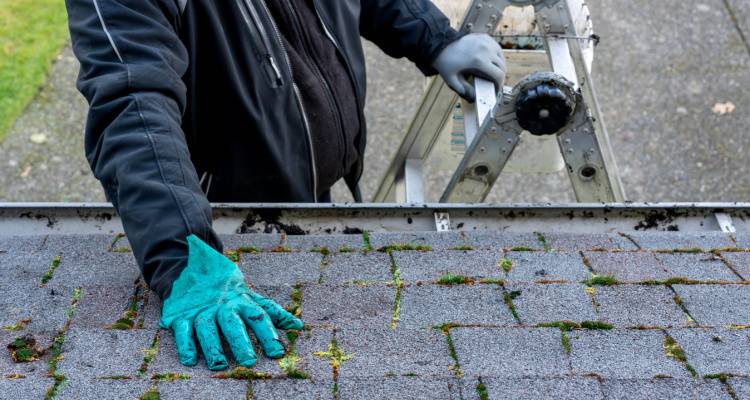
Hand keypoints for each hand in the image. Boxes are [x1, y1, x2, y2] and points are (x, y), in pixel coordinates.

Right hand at [160, 235, 303, 369]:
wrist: (191, 267)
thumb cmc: (228, 290)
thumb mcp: (250, 296)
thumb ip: (272, 312)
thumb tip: (299, 325)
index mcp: (242, 300)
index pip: (258, 316)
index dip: (269, 334)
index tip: (278, 353)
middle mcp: (222, 305)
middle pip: (232, 323)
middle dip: (241, 341)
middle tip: (249, 361)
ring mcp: (201, 310)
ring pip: (207, 328)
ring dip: (213, 347)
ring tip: (220, 365)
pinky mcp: (181, 315)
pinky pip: (182, 329)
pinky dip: (185, 344)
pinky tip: (191, 360)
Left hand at [432, 33, 505, 101]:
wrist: (440, 45)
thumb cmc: (446, 63)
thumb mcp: (452, 80)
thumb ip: (464, 90)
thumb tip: (474, 98)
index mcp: (479, 61)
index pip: (499, 75)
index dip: (499, 84)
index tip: (496, 89)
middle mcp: (485, 50)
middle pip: (502, 66)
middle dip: (500, 76)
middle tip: (495, 83)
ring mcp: (486, 42)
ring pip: (501, 57)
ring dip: (499, 66)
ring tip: (494, 73)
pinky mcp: (485, 37)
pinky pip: (496, 48)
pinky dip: (496, 56)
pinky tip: (491, 62)